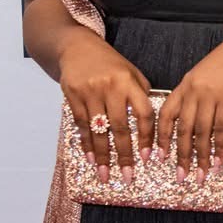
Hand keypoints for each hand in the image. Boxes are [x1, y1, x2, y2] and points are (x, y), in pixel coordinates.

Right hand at [59, 29, 153, 183]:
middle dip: (124, 155)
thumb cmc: (109, 63)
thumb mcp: (131, 72)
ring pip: (98, 130)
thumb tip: (150, 124)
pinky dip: (86, 144)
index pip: (143, 113)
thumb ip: (140, 94)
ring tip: (106, 174)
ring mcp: (89, 92)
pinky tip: (91, 158)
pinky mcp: (72, 96)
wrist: (76, 47)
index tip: (148, 157)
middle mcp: (110, 87)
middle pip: (119, 127)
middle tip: (127, 176)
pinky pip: (81, 125)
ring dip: (102, 155)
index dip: (146, 137)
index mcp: (128, 82)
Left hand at [158, 34, 222, 184]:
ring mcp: (211, 95)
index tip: (160, 155)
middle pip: (183, 129)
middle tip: (181, 175)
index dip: (161, 137)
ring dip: (201, 157)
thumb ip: (197, 93)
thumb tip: (195, 119)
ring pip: (201, 133)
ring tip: (202, 174)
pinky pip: (221, 129)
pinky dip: (221, 148)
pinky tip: (220, 160)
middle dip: (181, 156)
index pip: (166, 114)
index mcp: (186, 84)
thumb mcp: (207, 73)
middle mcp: (194, 90)